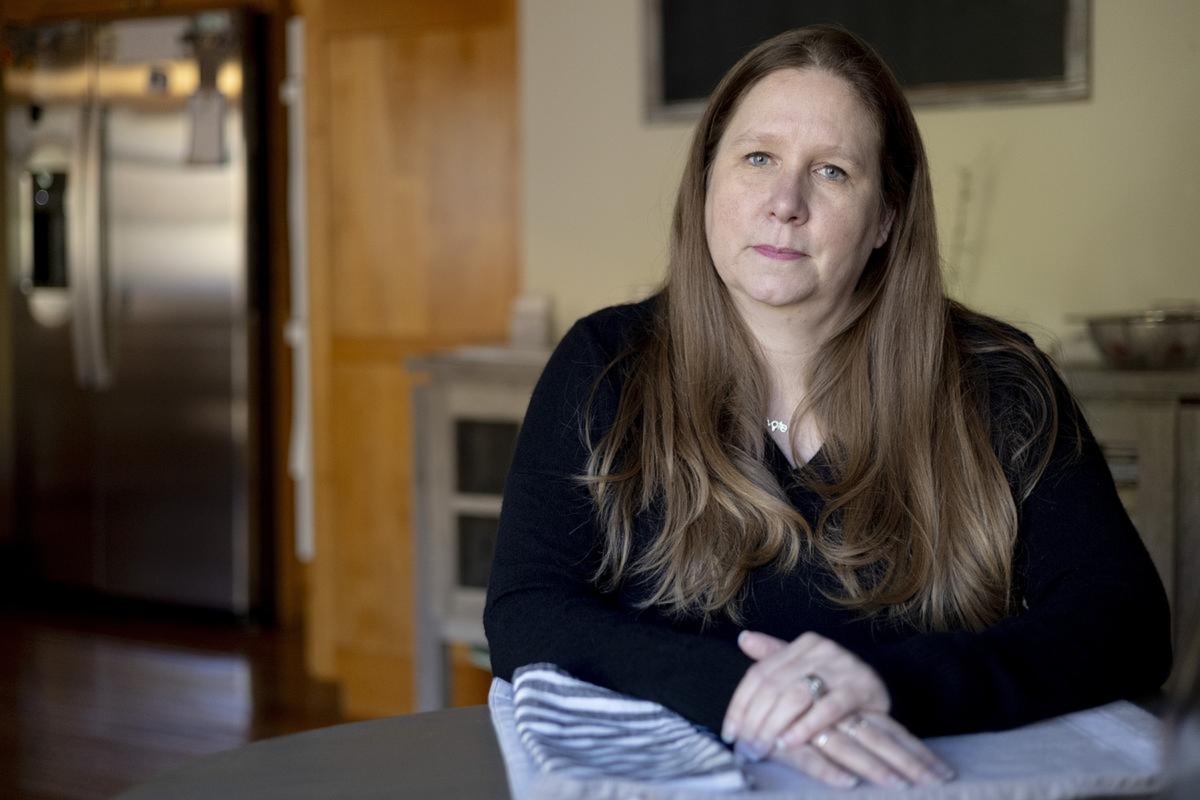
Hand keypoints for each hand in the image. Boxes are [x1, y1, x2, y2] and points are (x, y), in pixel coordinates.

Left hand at [723, 630, 953, 787]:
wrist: (886, 692)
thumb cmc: (838, 686)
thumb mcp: (805, 670)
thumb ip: (774, 656)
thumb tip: (743, 638)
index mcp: (803, 643)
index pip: (760, 673)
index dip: (740, 704)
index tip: (729, 733)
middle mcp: (821, 648)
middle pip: (773, 685)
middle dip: (755, 720)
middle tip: (746, 747)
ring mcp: (842, 665)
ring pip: (795, 695)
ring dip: (774, 724)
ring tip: (763, 747)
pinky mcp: (862, 686)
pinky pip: (827, 708)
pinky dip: (805, 726)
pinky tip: (790, 742)